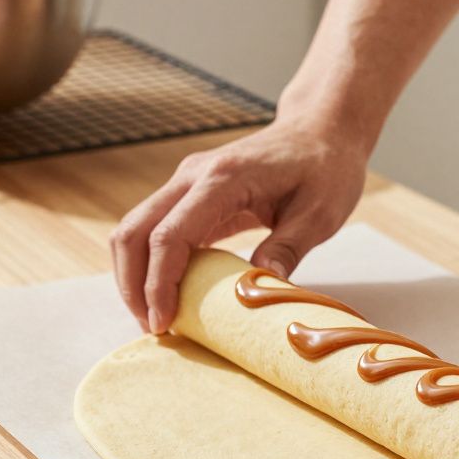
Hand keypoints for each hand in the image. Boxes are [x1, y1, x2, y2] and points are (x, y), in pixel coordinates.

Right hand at [109, 121, 366, 332]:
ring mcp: (186, 182)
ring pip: (134, 230)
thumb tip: (255, 289)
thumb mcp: (320, 214)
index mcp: (223, 179)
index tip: (163, 322)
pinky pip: (153, 229)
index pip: (170, 235)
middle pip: (133, 232)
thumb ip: (288, 248)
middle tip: (153, 327)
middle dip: (133, 285)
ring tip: (156, 316)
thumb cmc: (325, 168)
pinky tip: (168, 294)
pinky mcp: (189, 193)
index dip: (159, 283)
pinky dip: (150, 263)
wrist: (321, 130)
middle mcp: (192, 176)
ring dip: (135, 276)